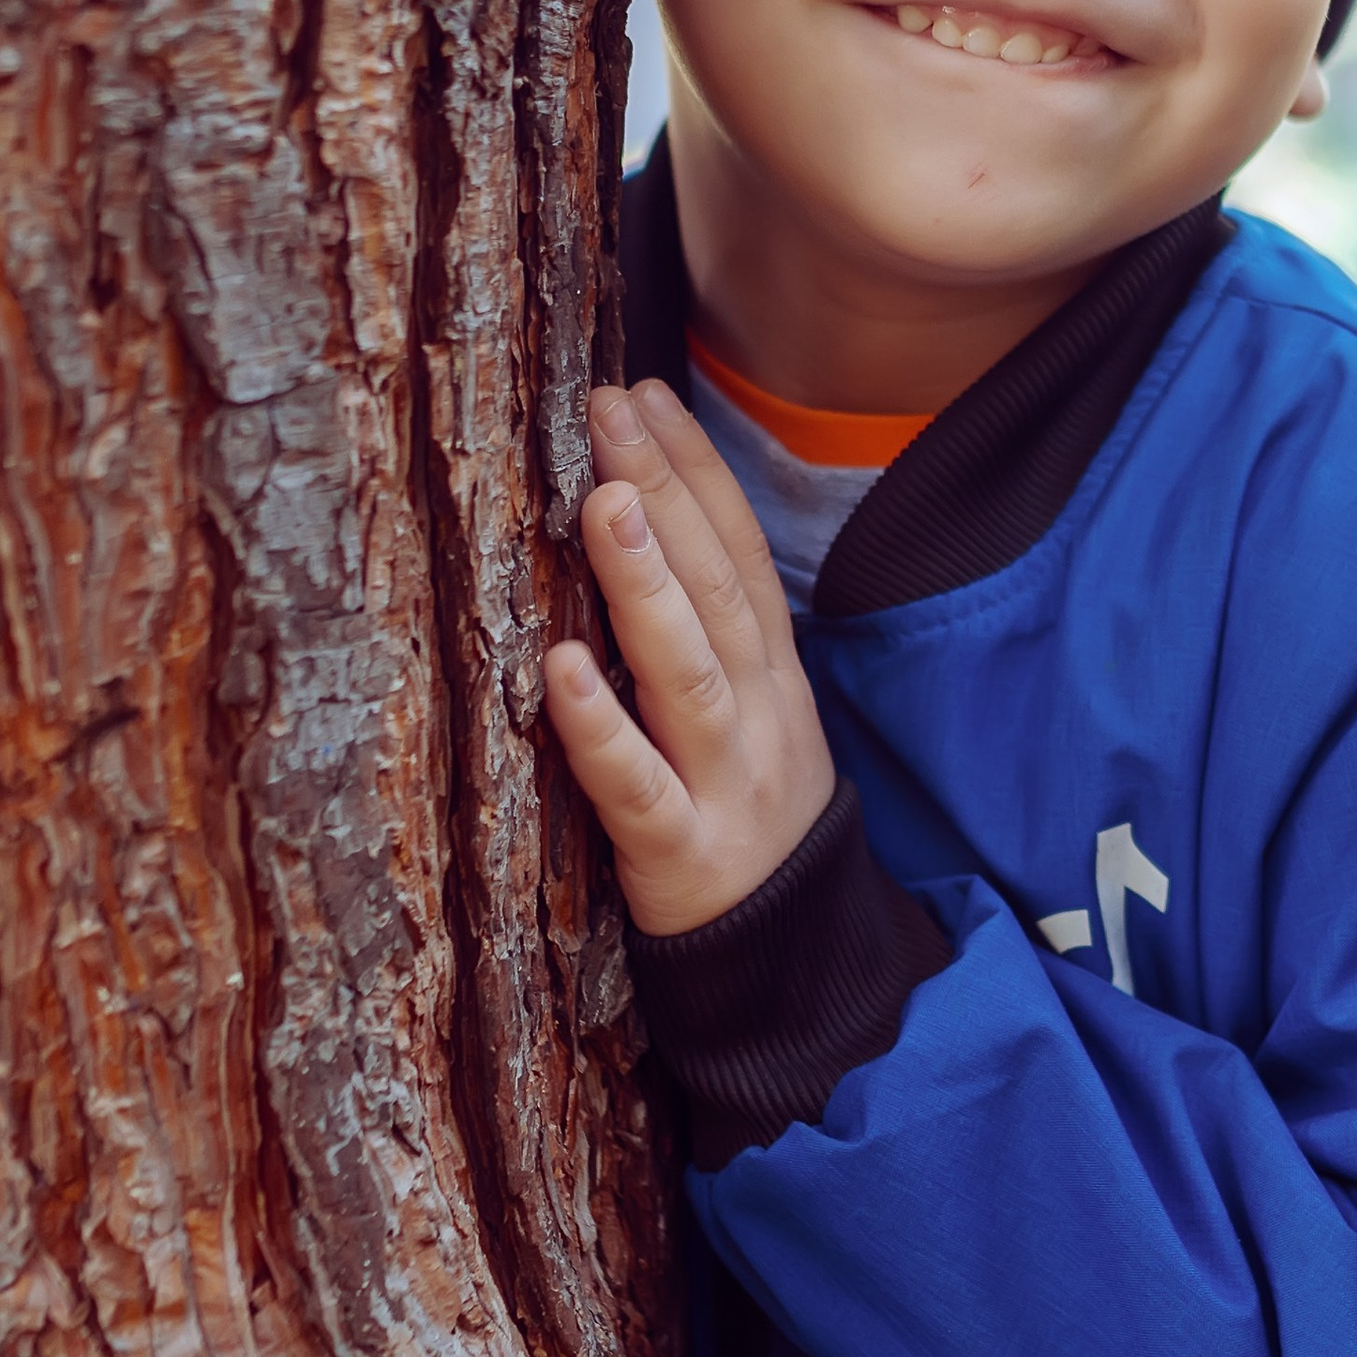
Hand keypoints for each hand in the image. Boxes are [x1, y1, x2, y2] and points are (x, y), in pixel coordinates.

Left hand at [543, 378, 835, 937]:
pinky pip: (637, 788)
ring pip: (689, 674)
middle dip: (665, 493)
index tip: (645, 393)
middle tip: (610, 411)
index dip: (697, 470)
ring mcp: (722, 784)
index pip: (739, 554)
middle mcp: (756, 716)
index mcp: (772, 678)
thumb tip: (640, 521)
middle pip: (716, 592)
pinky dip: (601, 729)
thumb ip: (707, 634)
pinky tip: (562, 669)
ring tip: (604, 503)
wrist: (795, 963)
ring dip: (647, 586)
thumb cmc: (744, 820)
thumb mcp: (753, 718)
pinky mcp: (679, 855)